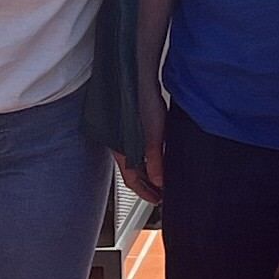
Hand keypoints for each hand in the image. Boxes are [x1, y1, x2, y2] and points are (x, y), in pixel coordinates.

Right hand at [119, 88, 167, 204]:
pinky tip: (154, 153)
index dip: (145, 193)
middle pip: (131, 172)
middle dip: (145, 184)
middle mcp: (118, 145)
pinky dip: (144, 156)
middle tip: (159, 191)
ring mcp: (121, 134)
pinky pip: (135, 147)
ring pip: (133, 159)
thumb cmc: (142, 103)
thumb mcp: (154, 138)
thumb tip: (160, 181)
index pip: (132, 181)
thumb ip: (156, 161)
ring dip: (146, 170)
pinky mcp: (127, 124)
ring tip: (160, 176)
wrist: (136, 78)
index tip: (157, 200)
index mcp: (122, 152)